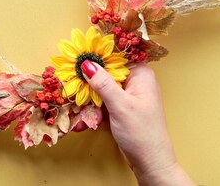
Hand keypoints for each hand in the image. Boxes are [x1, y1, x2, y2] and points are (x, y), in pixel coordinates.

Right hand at [81, 61, 193, 185]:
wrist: (150, 164)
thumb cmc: (142, 134)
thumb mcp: (121, 106)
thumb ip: (103, 83)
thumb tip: (86, 63)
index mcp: (140, 74)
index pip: (116, 56)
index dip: (96, 55)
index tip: (76, 55)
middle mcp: (134, 81)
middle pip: (105, 72)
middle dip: (87, 80)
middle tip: (69, 83)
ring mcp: (126, 95)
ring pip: (100, 88)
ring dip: (87, 99)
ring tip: (72, 107)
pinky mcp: (119, 108)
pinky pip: (101, 102)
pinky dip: (91, 110)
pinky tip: (81, 122)